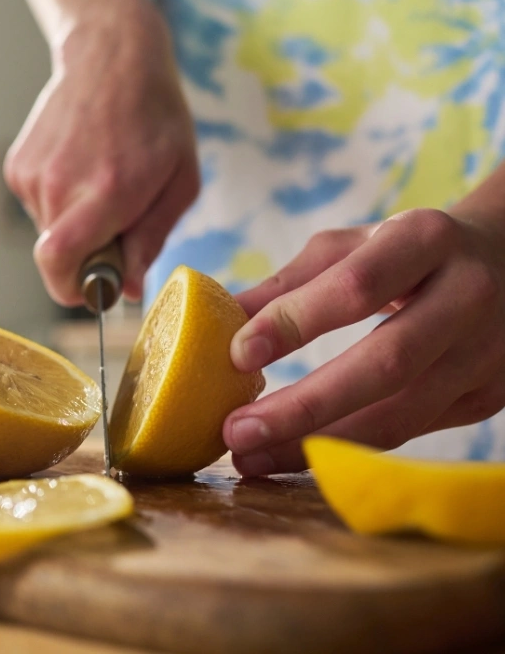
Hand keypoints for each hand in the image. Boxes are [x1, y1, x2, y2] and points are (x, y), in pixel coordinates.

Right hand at [4, 0, 198, 305]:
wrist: (110, 56)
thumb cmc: (156, 118)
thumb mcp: (180, 182)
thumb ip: (151, 240)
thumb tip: (125, 289)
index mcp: (106, 191)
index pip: (60, 265)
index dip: (74, 291)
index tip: (96, 289)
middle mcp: (60, 184)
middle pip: (57, 257)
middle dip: (87, 256)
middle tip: (116, 220)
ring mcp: (31, 175)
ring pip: (47, 233)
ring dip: (74, 225)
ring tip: (99, 180)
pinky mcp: (17, 167)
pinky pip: (37, 209)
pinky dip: (60, 203)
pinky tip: (80, 166)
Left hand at [223, 207, 504, 475]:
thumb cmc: (407, 250)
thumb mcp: (353, 244)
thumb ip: (290, 283)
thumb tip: (219, 322)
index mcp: (425, 240)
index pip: (357, 286)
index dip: (296, 321)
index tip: (238, 354)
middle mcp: (466, 296)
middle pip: (385, 364)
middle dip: (304, 406)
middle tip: (235, 431)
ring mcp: (486, 353)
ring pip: (401, 415)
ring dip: (318, 444)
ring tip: (251, 457)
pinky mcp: (489, 397)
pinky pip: (411, 434)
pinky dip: (349, 451)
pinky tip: (295, 457)